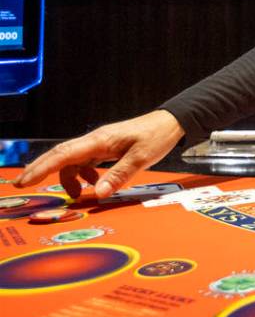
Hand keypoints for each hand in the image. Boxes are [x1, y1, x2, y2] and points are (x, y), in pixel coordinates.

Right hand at [13, 110, 184, 198]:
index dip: (42, 167)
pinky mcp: (106, 148)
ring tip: (79, 194)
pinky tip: (95, 183)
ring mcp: (100, 144)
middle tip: (22, 184)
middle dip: (40, 170)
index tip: (25, 180)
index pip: (64, 154)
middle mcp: (95, 140)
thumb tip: (99, 194)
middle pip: (60, 155)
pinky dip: (84, 175)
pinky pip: (86, 162)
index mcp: (100, 140)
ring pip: (73, 161)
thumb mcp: (141, 158)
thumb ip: (119, 175)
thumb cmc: (157, 136)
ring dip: (69, 177)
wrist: (171, 122)